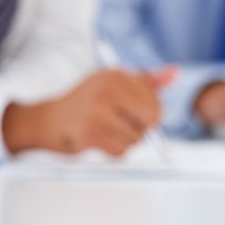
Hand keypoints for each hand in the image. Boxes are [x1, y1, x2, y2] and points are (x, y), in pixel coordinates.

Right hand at [2, 67, 175, 156]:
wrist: (48, 121)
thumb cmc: (88, 102)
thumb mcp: (116, 84)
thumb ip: (147, 81)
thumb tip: (176, 72)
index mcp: (117, 75)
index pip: (155, 103)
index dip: (150, 115)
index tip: (134, 114)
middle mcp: (107, 89)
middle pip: (151, 120)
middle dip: (142, 129)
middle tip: (123, 126)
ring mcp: (96, 111)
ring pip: (136, 139)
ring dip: (125, 142)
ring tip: (106, 132)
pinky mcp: (87, 133)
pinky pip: (120, 151)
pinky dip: (113, 151)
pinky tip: (98, 141)